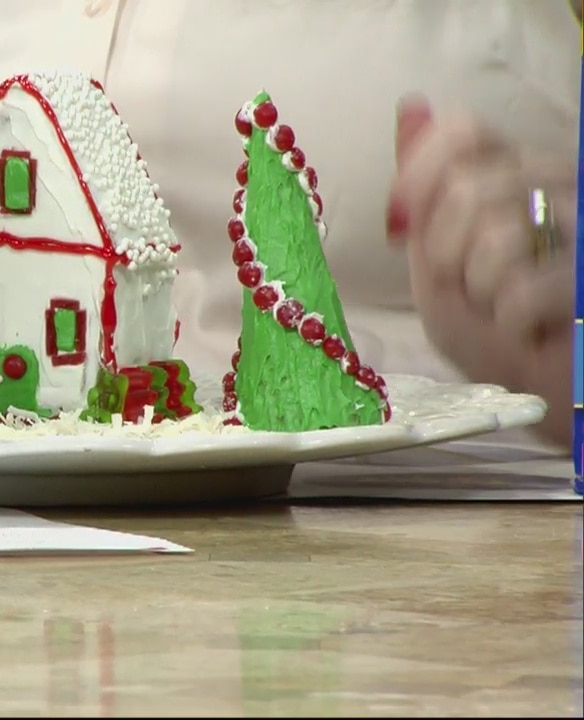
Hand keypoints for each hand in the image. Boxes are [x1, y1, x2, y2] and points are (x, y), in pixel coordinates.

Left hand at [388, 97, 571, 363]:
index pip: (465, 131)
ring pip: (497, 231)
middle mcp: (564, 184)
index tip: (400, 221)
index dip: (418, 172)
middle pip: (470, 185)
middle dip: (444, 250)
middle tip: (466, 286)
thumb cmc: (499, 338)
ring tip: (503, 310)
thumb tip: (412, 108)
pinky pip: (526, 286)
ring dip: (479, 288)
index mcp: (521, 176)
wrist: (557, 397)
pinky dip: (509, 320)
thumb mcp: (442, 269)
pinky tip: (530, 329)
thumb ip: (427, 197)